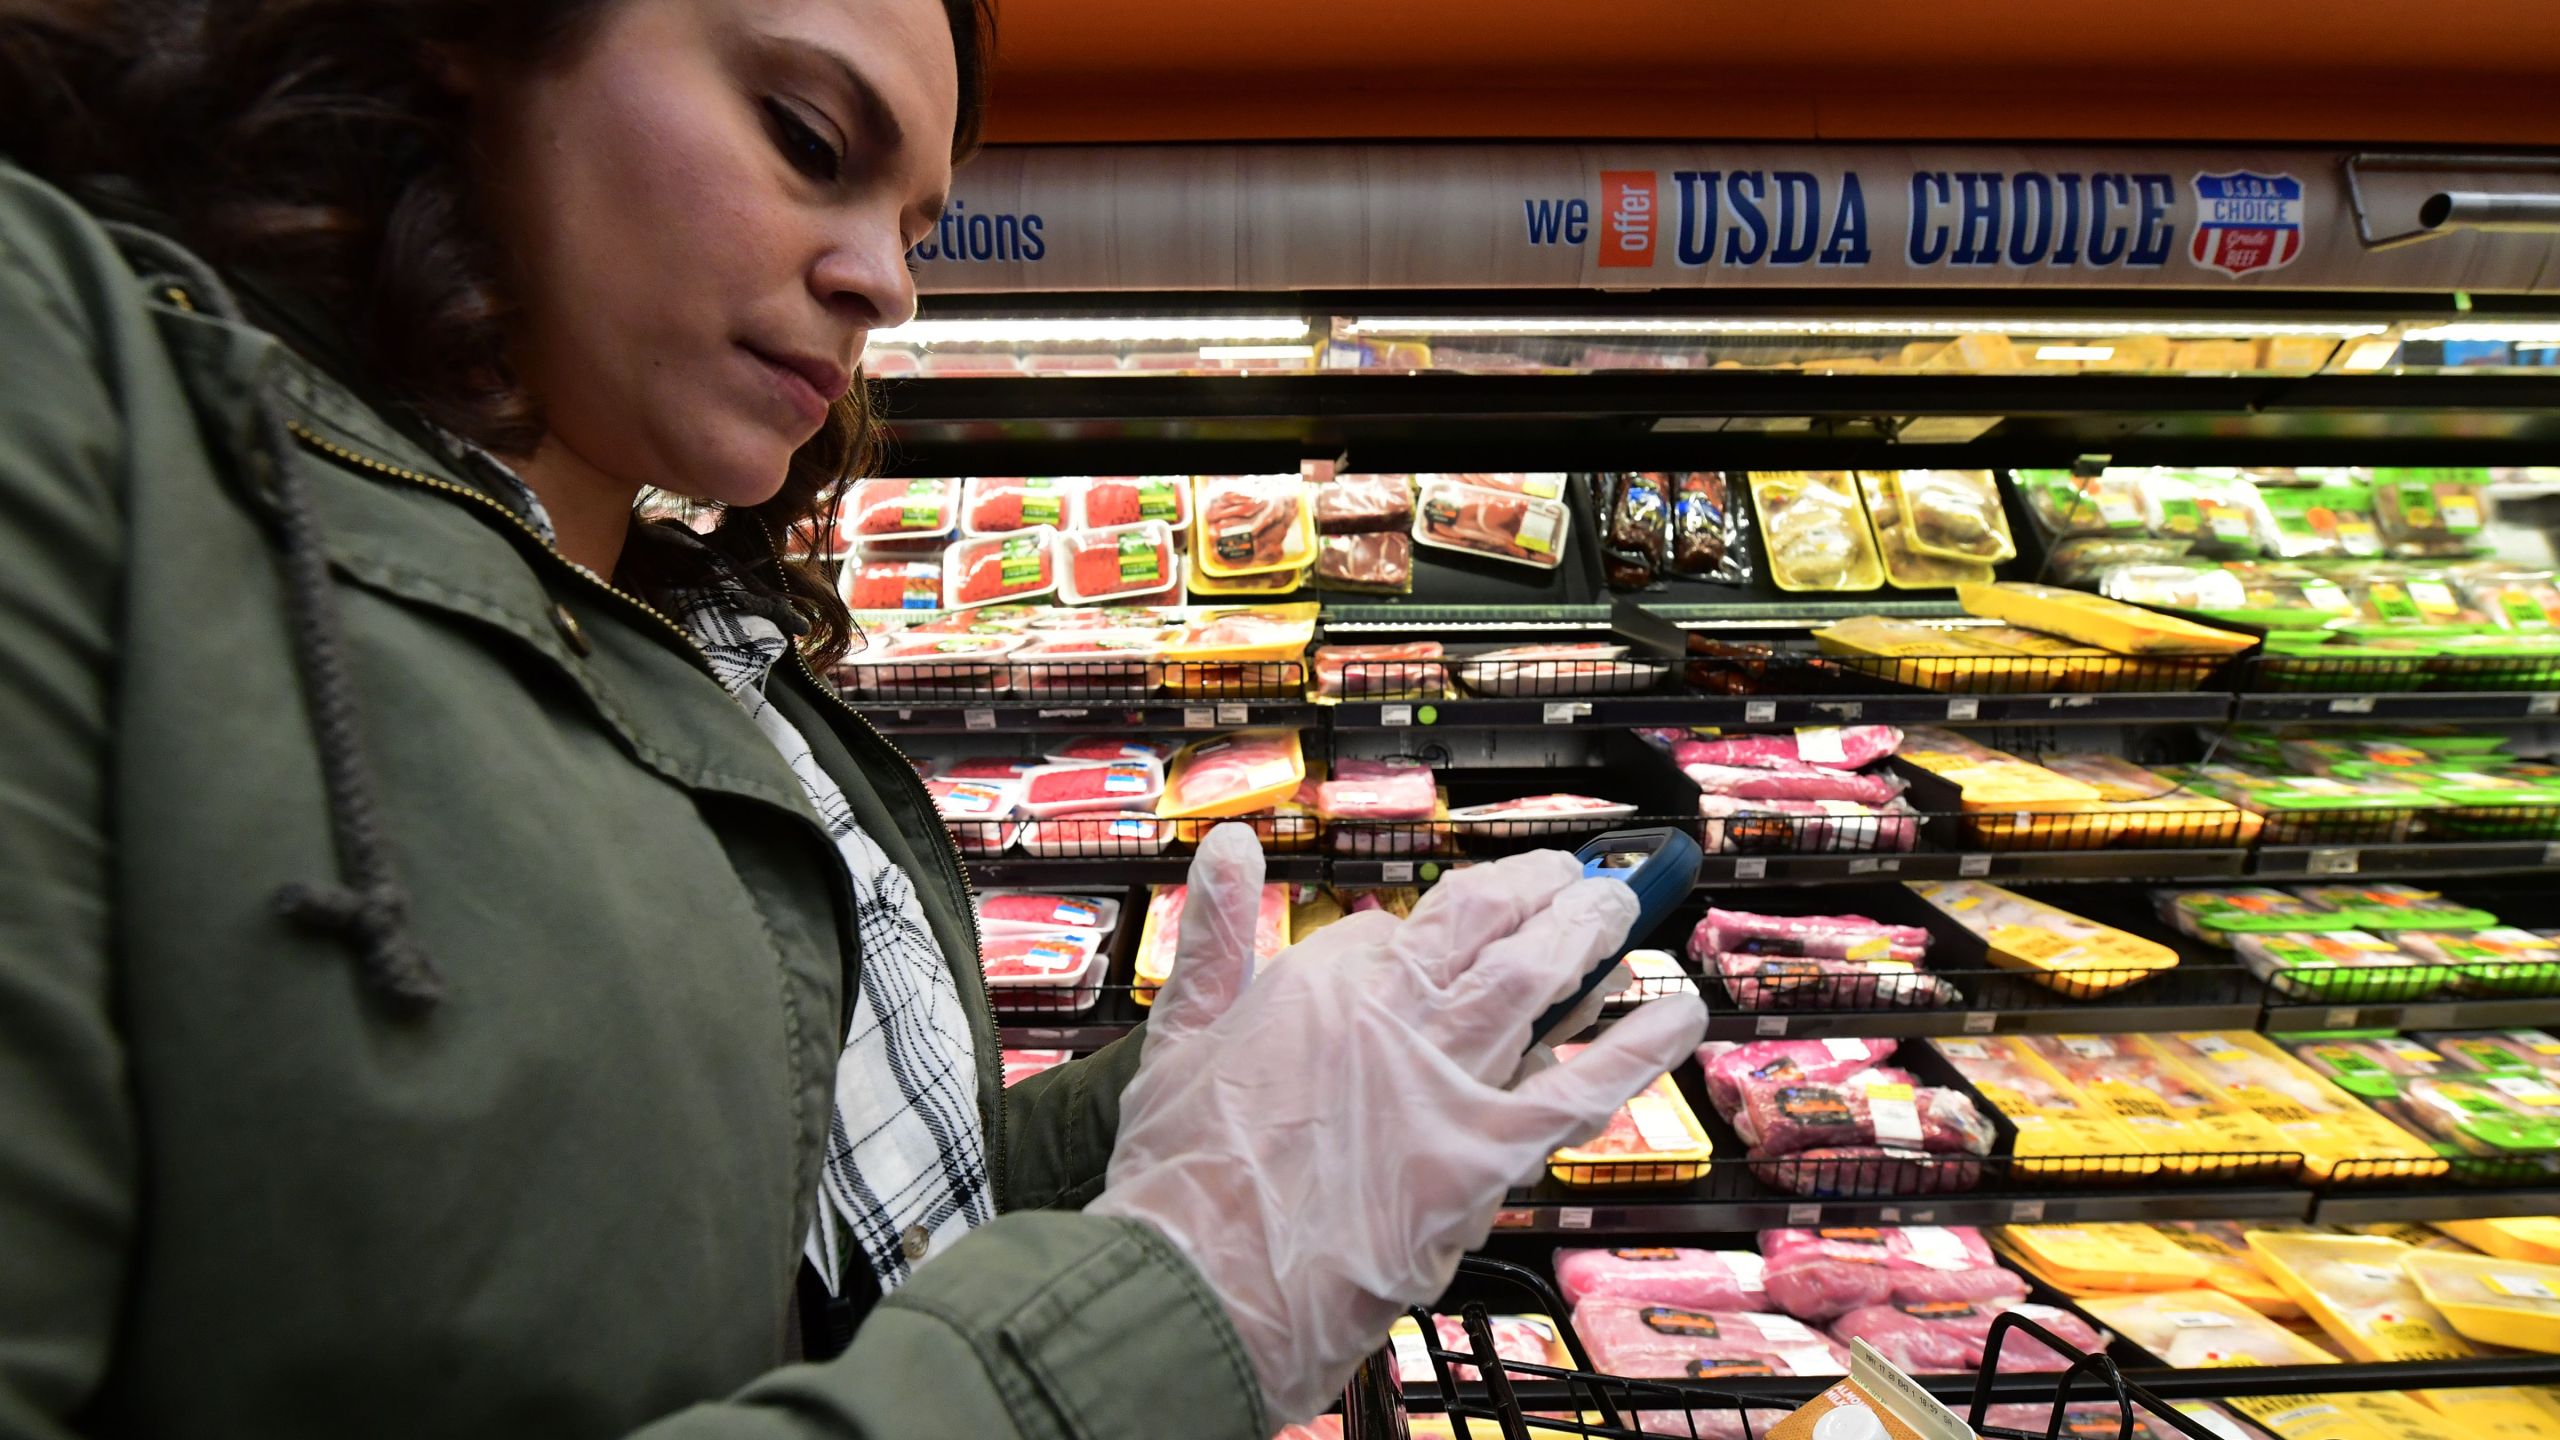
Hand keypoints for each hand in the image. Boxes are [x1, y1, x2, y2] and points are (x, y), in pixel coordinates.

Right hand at [1091, 826, 1708, 1422]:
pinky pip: (1583, 1085)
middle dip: (1536, 891)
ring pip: (1540, 977)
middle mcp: (1395, 1011)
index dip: (1413, 936)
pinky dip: (1639, 1046)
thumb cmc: (1181, 1183)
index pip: (1388, 931)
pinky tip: (1680, 1015)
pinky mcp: (1490, 1150)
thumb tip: (1227, 847)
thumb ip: (1213, 937)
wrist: (1200, 1288)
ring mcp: (1450, 1077)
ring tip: (1620, 901)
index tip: (1430, 942)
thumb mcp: (1176, 1040)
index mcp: (1318, 980)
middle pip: (1486, 923)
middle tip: (1570, 876)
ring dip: (1589, 930)